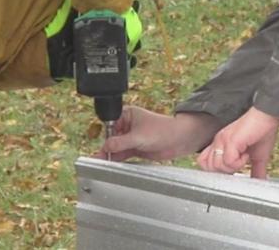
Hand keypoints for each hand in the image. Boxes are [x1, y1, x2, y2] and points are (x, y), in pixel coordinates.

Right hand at [96, 107, 220, 161]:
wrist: (180, 140)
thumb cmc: (164, 130)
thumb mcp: (138, 136)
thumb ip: (120, 143)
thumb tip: (105, 146)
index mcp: (127, 115)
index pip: (110, 125)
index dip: (104, 135)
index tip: (100, 147)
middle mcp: (128, 125)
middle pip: (112, 137)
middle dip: (106, 148)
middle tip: (98, 158)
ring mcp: (132, 138)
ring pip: (117, 147)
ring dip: (110, 155)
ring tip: (101, 163)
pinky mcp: (136, 148)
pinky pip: (123, 154)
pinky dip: (118, 159)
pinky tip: (111, 163)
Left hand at [198, 107, 278, 178]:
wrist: (268, 117)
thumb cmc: (262, 133)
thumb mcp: (257, 157)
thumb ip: (255, 171)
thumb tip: (258, 183)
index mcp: (221, 144)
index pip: (205, 163)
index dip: (217, 171)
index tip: (234, 170)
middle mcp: (218, 142)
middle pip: (209, 168)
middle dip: (226, 172)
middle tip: (240, 164)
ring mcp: (222, 140)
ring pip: (218, 166)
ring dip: (234, 167)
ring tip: (244, 157)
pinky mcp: (230, 140)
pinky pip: (228, 161)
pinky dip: (239, 163)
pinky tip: (247, 154)